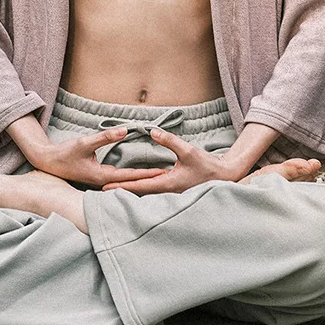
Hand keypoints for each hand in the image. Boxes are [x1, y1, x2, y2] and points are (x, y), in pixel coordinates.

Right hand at [27, 126, 166, 188]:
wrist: (48, 161)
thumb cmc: (65, 153)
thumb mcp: (85, 142)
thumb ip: (105, 137)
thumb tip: (124, 130)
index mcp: (101, 176)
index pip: (130, 177)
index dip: (147, 174)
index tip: (163, 172)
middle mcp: (102, 182)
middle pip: (130, 183)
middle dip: (148, 180)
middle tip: (167, 176)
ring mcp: (100, 182)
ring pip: (125, 183)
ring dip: (141, 180)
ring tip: (158, 177)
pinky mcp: (98, 178)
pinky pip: (118, 180)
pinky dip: (130, 178)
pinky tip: (138, 176)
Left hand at [100, 128, 244, 194]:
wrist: (223, 178)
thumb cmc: (207, 165)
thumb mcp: (188, 150)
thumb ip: (169, 141)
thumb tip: (151, 130)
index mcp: (167, 184)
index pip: (138, 185)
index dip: (121, 186)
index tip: (105, 187)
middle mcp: (166, 192)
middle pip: (138, 193)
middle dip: (120, 191)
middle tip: (101, 190)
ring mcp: (170, 193)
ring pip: (145, 193)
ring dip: (129, 191)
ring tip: (113, 189)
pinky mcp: (174, 191)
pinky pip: (153, 191)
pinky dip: (141, 189)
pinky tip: (136, 187)